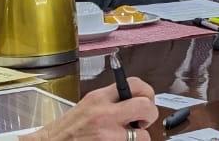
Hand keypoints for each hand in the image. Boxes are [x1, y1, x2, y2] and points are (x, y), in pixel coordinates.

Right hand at [24, 77, 157, 140]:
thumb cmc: (69, 128)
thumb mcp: (88, 104)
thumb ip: (110, 100)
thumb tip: (135, 99)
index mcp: (99, 98)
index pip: (134, 84)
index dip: (147, 92)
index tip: (146, 100)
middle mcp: (105, 114)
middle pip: (145, 106)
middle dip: (150, 114)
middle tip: (142, 121)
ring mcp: (108, 135)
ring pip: (143, 136)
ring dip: (139, 137)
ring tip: (127, 136)